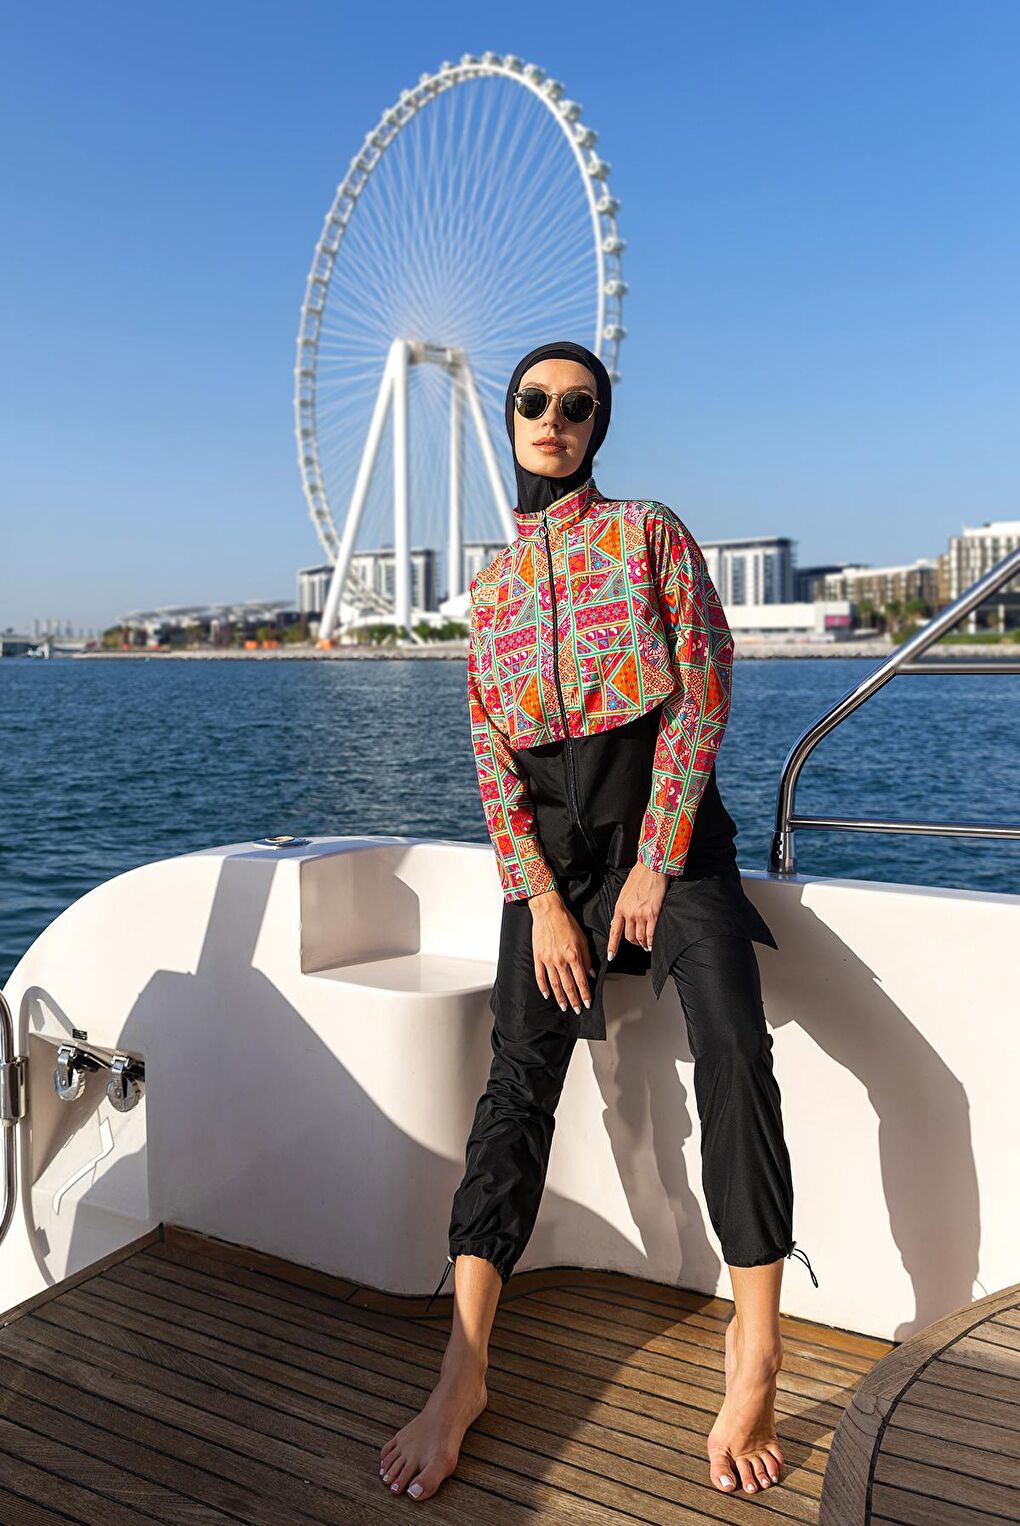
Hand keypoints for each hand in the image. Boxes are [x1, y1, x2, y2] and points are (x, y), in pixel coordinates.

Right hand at [528, 889, 595, 1015]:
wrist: (548, 911)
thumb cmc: (566, 922)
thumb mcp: (582, 939)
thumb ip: (587, 958)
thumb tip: (591, 974)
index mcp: (574, 956)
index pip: (581, 981)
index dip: (585, 994)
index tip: (587, 1003)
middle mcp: (561, 960)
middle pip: (568, 986)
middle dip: (574, 1000)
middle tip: (577, 1010)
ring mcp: (548, 960)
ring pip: (555, 984)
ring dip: (560, 997)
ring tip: (564, 1006)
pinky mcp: (538, 957)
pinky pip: (540, 976)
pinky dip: (543, 987)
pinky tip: (547, 995)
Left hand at [607, 864, 668, 958]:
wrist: (651, 868)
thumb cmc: (639, 877)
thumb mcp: (624, 893)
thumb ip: (621, 909)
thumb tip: (616, 922)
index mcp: (619, 908)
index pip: (614, 931)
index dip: (613, 946)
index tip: (611, 956)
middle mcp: (628, 913)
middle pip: (628, 937)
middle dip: (633, 942)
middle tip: (638, 943)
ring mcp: (640, 914)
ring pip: (639, 937)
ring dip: (642, 943)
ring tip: (646, 945)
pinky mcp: (652, 914)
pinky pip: (650, 934)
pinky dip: (651, 941)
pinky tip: (652, 944)